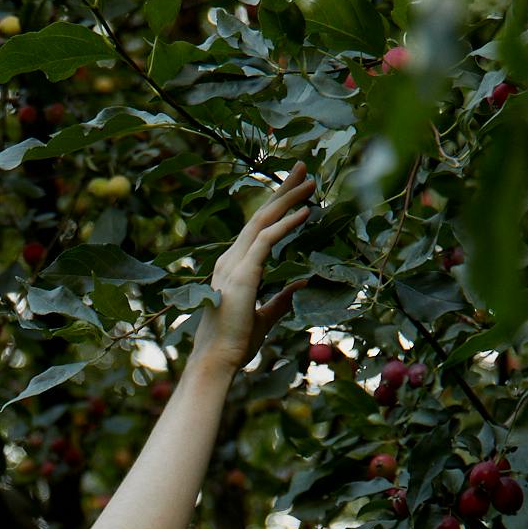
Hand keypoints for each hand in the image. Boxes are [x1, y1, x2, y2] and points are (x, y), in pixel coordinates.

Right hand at [190, 161, 315, 373]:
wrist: (217, 360)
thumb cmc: (236, 343)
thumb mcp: (265, 316)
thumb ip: (282, 299)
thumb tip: (301, 286)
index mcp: (234, 267)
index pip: (258, 228)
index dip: (278, 206)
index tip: (298, 190)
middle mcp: (231, 259)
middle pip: (260, 215)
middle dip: (282, 190)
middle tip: (304, 168)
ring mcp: (234, 264)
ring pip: (263, 221)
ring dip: (288, 199)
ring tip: (311, 182)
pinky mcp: (242, 274)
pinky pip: (267, 240)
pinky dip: (287, 224)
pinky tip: (306, 213)